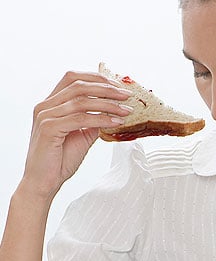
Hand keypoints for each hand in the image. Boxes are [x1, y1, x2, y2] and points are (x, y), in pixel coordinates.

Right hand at [22, 71, 132, 199]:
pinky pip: (81, 119)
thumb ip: (92, 122)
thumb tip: (110, 113)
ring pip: (82, 101)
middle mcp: (45, 106)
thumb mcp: (81, 136)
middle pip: (78, 85)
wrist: (43, 182)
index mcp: (50, 104)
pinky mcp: (49, 128)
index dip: (96, 78)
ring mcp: (45, 116)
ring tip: (127, 110)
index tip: (117, 86)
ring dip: (108, 104)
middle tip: (127, 95)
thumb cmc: (59, 160)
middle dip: (106, 88)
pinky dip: (101, 119)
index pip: (72, 78)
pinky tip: (116, 122)